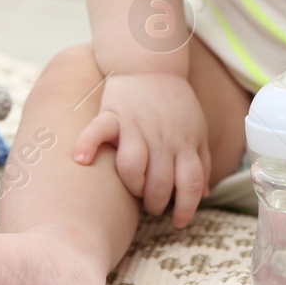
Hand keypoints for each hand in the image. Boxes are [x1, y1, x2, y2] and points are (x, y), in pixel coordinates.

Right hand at [73, 72, 210, 227]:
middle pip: (160, 182)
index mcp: (185, 142)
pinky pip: (98, 131)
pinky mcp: (113, 113)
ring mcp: (136, 125)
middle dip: (155, 202)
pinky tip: (81, 159)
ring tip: (132, 189)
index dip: (186, 207)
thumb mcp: (197, 129)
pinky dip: (87, 145)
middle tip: (150, 205)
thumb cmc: (175, 103)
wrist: (151, 63)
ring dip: (131, 185)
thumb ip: (201, 161)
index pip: (190, 183)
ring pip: (132, 165)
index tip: (178, 221)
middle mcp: (162, 137)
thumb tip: (204, 193)